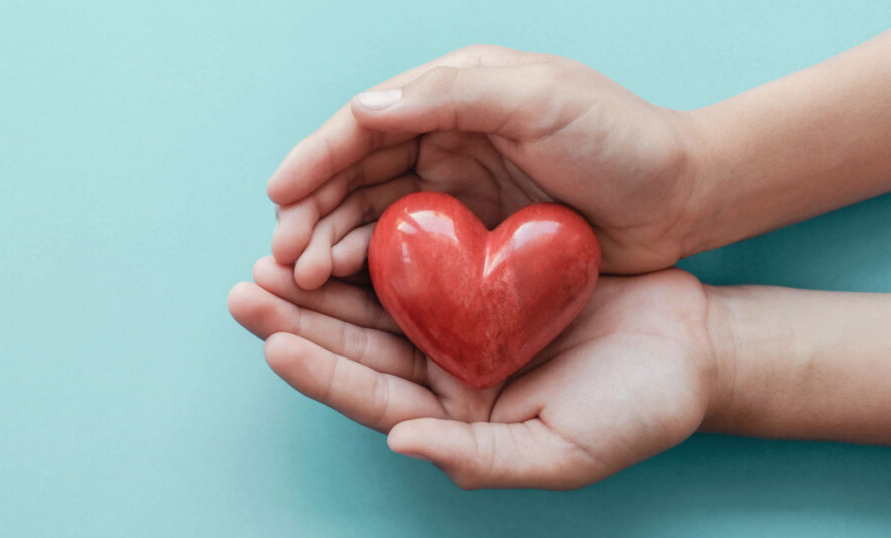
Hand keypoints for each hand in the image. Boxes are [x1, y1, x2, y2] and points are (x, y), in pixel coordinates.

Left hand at [228, 257, 719, 488]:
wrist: (691, 347)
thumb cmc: (638, 409)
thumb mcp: (562, 450)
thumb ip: (481, 456)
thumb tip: (402, 442)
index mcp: (456, 419)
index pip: (372, 397)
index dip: (320, 372)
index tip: (273, 340)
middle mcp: (446, 375)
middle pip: (357, 346)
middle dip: (298, 318)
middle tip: (246, 288)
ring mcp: (461, 326)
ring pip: (376, 303)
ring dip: (324, 280)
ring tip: (272, 256)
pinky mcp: (481, 281)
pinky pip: (419, 262)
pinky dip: (379, 245)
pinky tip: (344, 225)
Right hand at [267, 44, 704, 286]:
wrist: (683, 197)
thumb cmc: (621, 138)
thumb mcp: (541, 99)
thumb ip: (453, 95)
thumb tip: (362, 110)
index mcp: (455, 94)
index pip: (366, 124)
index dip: (316, 158)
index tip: (278, 195)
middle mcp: (446, 137)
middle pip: (358, 174)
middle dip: (313, 212)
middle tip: (282, 258)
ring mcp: (457, 190)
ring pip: (374, 215)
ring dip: (332, 244)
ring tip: (303, 279)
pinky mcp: (473, 237)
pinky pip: (407, 252)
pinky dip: (372, 267)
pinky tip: (347, 287)